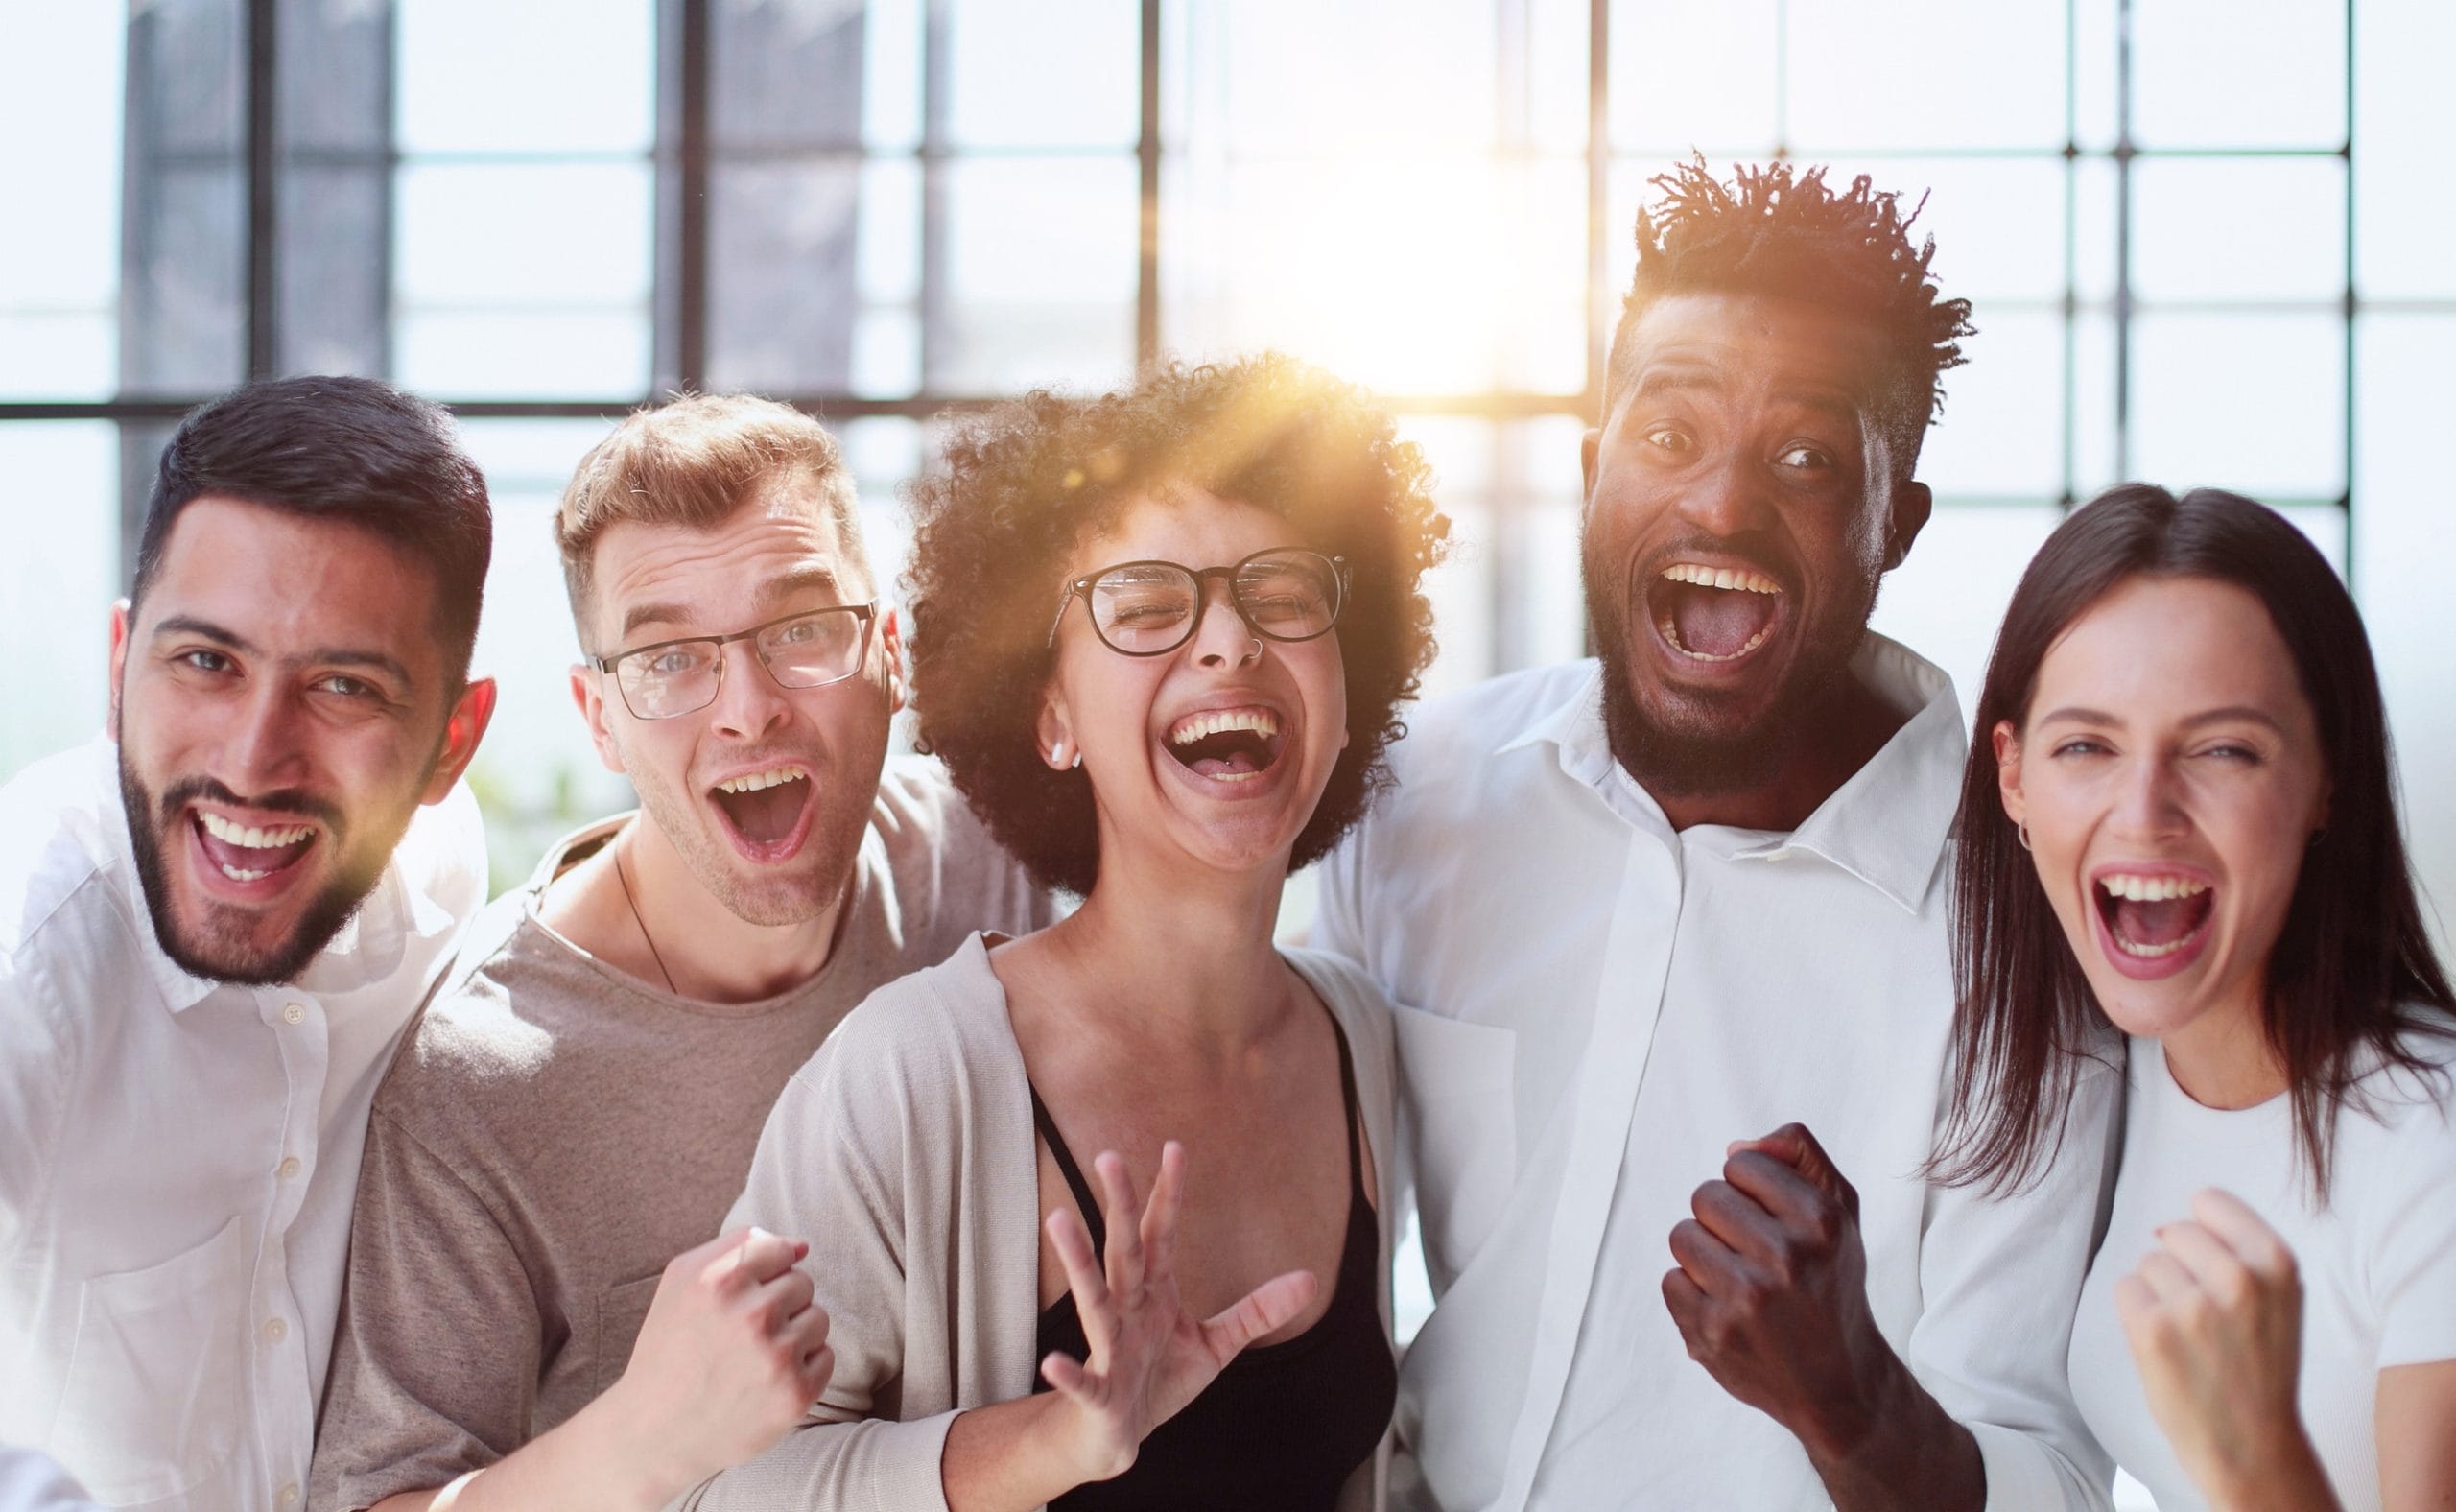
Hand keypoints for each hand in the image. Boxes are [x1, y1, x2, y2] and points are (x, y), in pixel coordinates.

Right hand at [598, 1227, 834, 1494]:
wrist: (654, 1434)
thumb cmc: (669, 1350)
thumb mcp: (681, 1282)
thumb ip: (737, 1245)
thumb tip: (801, 1246)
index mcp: (720, 1280)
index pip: (781, 1250)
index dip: (764, 1275)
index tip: (741, 1301)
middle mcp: (751, 1315)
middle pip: (803, 1283)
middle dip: (779, 1305)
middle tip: (742, 1337)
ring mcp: (776, 1357)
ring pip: (818, 1319)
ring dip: (794, 1336)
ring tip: (753, 1360)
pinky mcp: (796, 1393)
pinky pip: (826, 1357)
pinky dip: (804, 1369)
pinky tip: (766, 1383)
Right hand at [1040, 1142, 1318, 1483]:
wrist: (1116, 1438)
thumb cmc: (1158, 1381)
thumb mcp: (1215, 1345)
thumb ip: (1257, 1311)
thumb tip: (1310, 1277)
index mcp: (1154, 1293)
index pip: (1160, 1233)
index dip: (1168, 1193)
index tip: (1174, 1147)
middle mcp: (1126, 1310)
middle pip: (1124, 1251)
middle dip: (1117, 1206)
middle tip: (1108, 1157)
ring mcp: (1109, 1349)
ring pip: (1093, 1300)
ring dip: (1078, 1262)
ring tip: (1060, 1221)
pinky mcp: (1099, 1393)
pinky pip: (1083, 1382)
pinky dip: (1067, 1373)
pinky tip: (1050, 1362)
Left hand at [1661, 1123, 1899, 1460]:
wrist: (1838, 1384)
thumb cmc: (1832, 1286)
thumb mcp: (1842, 1214)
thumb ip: (1800, 1157)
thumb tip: (1736, 1147)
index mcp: (1820, 1221)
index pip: (1742, 1164)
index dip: (1751, 1188)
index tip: (1771, 1217)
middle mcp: (1785, 1257)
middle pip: (1706, 1196)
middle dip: (1723, 1219)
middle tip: (1753, 1252)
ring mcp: (1745, 1298)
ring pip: (1682, 1235)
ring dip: (1703, 1254)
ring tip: (1739, 1279)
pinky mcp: (1712, 1333)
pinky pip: (1671, 1281)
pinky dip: (1693, 1294)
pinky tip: (1728, 1310)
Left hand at [2115, 1189, 2333, 1507]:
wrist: (2252, 1446)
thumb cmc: (2260, 1368)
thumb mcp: (2279, 1301)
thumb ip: (2240, 1253)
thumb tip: (2169, 1224)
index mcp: (2276, 1264)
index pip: (2209, 1201)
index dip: (2202, 1230)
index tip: (2210, 1263)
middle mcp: (2238, 1279)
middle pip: (2174, 1232)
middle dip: (2179, 1265)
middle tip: (2205, 1315)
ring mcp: (2193, 1305)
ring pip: (2148, 1263)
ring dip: (2159, 1294)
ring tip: (2191, 1338)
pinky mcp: (2152, 1330)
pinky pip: (2126, 1289)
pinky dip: (2137, 1314)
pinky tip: (2167, 1347)